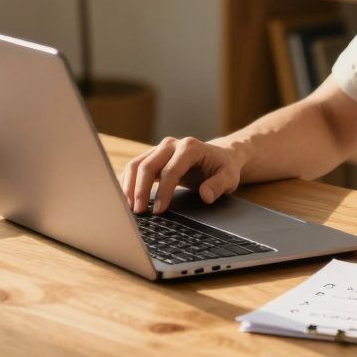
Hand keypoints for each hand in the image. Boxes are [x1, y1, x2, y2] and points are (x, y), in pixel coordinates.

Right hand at [119, 136, 242, 214]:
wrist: (219, 156)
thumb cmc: (224, 167)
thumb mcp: (229, 177)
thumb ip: (218, 186)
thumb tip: (205, 196)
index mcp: (190, 147)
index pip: (171, 170)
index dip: (163, 191)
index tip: (159, 210)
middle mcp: (172, 144)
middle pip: (148, 165)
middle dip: (140, 190)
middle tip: (138, 212)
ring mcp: (160, 149)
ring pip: (136, 164)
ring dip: (129, 186)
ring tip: (128, 208)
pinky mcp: (153, 156)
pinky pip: (135, 167)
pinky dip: (128, 182)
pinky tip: (127, 198)